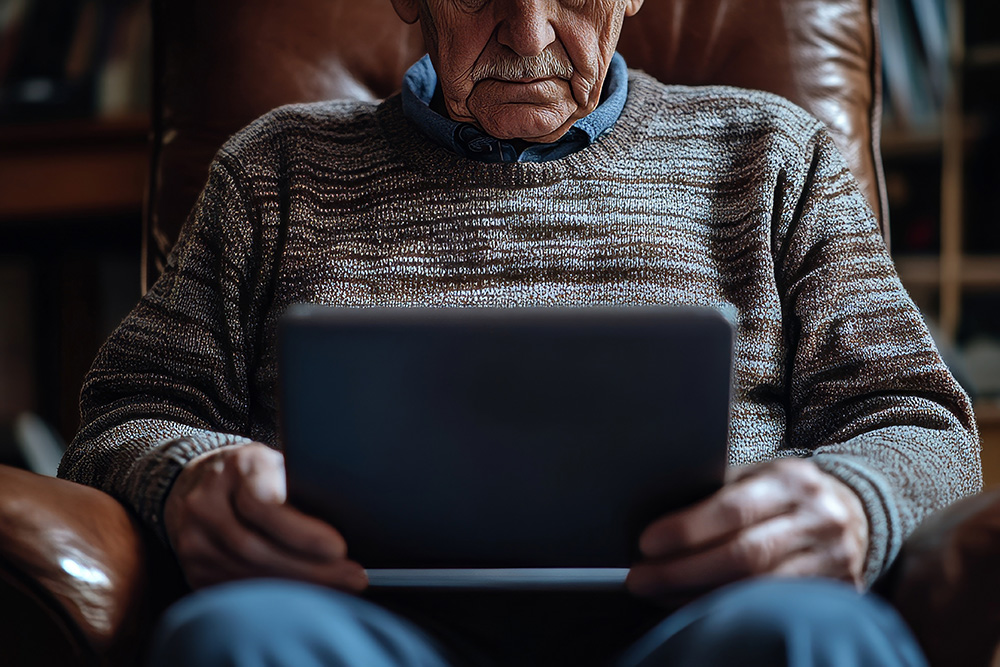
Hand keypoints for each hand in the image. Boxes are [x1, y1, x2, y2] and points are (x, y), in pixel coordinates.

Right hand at [164, 442, 367, 590]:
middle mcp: (206, 502)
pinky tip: (304, 596)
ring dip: (296, 587)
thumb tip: (352, 517)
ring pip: (247, 573)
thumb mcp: (278, 464)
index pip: (263, 505)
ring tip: (338, 588)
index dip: (302, 531)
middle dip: (310, 568)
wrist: (201, 481)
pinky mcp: (194, 567)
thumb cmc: (258, 473)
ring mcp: (194, 538)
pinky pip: (237, 588)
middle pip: (256, 547)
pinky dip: (274, 595)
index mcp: (237, 467)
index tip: (339, 547)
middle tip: (352, 577)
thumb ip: (302, 486)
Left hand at [627, 458, 867, 601]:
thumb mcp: (758, 476)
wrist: (854, 510)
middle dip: (683, 571)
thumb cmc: (783, 493)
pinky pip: (778, 610)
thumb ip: (719, 491)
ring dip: (701, 597)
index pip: (734, 508)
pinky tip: (701, 611)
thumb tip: (655, 516)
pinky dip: (733, 612)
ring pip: (760, 590)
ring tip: (660, 596)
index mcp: (792, 481)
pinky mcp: (841, 593)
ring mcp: (835, 559)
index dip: (687, 529)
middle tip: (639, 579)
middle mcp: (820, 519)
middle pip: (745, 555)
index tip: (646, 543)